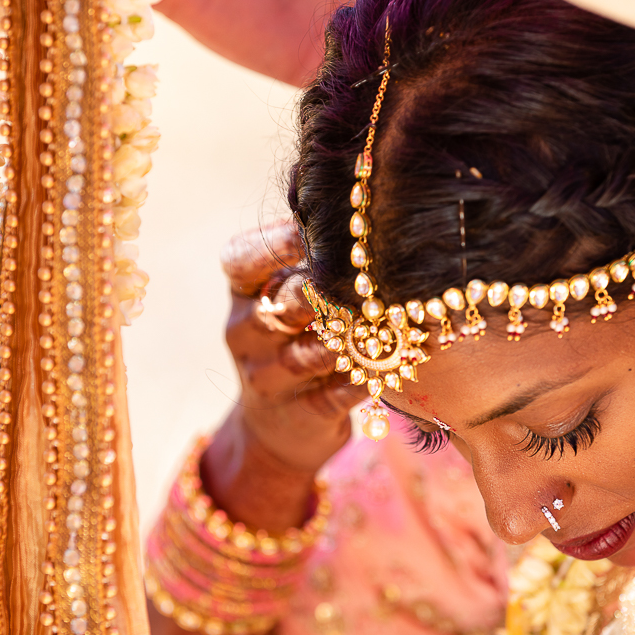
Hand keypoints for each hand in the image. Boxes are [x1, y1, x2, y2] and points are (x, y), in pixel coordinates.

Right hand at [201, 219, 362, 531]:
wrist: (278, 424)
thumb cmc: (296, 337)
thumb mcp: (288, 296)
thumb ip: (311, 258)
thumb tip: (360, 210)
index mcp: (243, 294)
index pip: (240, 260)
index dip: (275, 242)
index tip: (313, 227)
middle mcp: (245, 334)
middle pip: (280, 305)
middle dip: (322, 290)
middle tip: (362, 276)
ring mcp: (267, 378)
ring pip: (308, 354)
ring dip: (350, 338)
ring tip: (388, 319)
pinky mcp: (299, 415)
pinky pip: (336, 394)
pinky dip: (366, 377)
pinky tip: (394, 362)